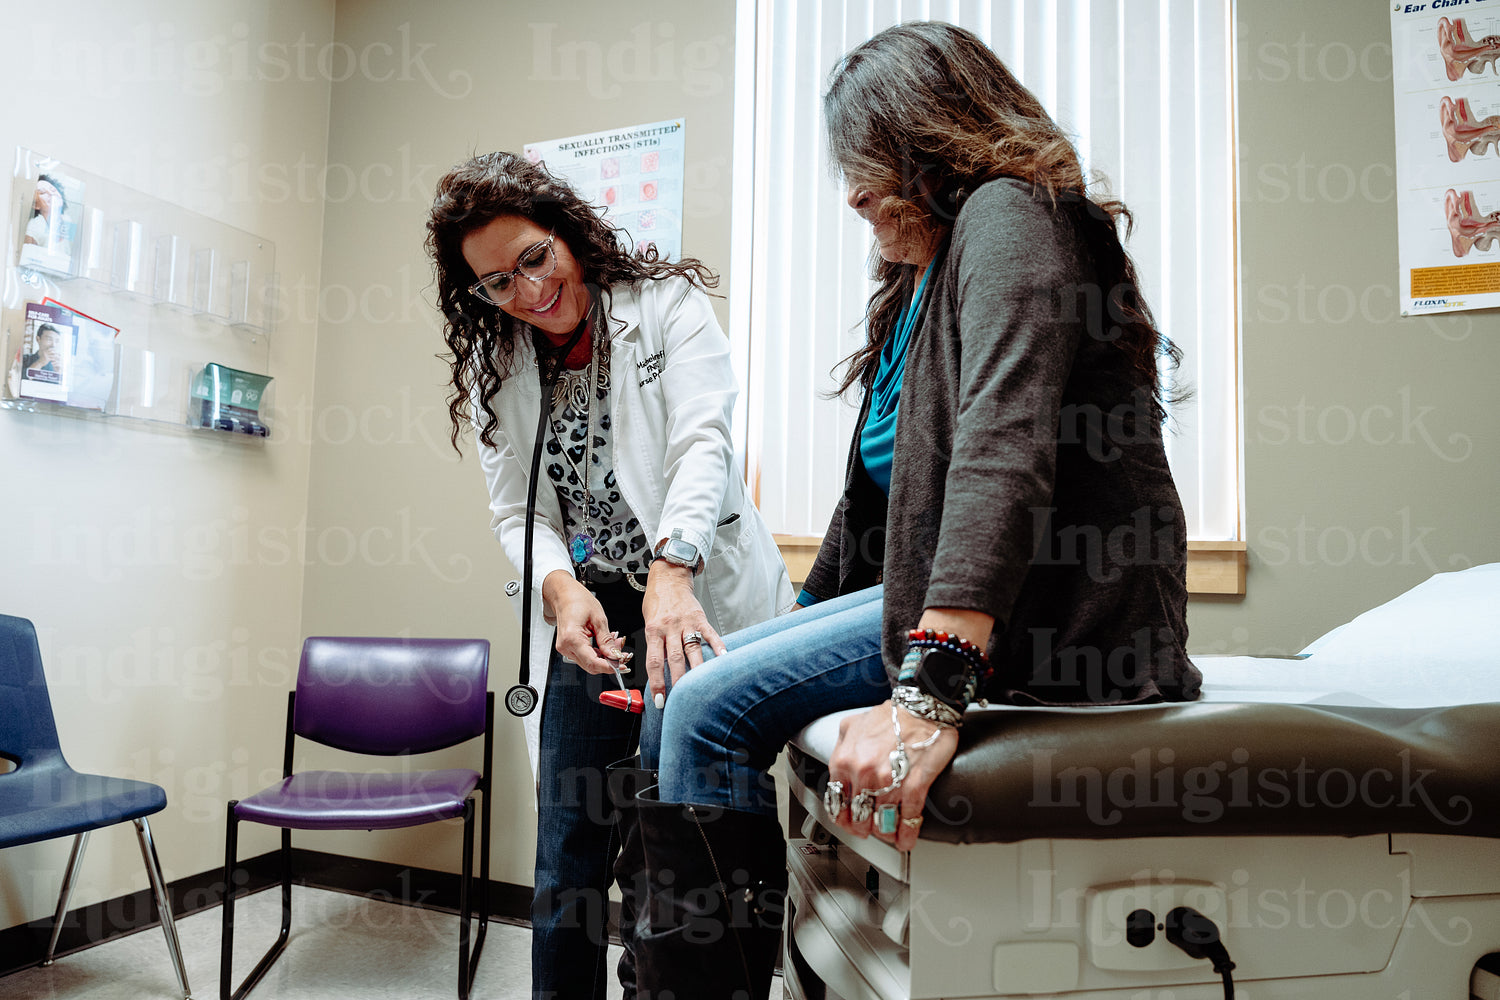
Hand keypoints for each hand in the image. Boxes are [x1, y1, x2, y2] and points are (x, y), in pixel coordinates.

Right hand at [541, 570, 621, 674]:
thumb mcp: (598, 618)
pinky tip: (605, 646)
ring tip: (615, 646)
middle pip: (591, 665)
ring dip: (604, 658)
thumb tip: (615, 656)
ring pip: (589, 662)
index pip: (593, 662)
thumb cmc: (578, 601)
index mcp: (572, 638)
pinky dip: (597, 653)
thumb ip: (606, 640)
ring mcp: (565, 648)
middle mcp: (566, 646)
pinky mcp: (568, 647)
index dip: (609, 666)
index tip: (622, 666)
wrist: (564, 595)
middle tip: (623, 655)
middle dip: (609, 663)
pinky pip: (585, 656)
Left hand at [642, 560, 725, 702]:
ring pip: (692, 650)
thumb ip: (655, 646)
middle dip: (677, 682)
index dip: (657, 683)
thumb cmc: (656, 604)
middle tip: (680, 700)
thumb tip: (660, 674)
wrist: (668, 579)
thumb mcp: (648, 624)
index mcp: (653, 631)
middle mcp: (669, 628)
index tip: (660, 700)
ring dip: (696, 670)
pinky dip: (717, 646)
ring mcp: (685, 623)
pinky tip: (723, 658)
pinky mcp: (699, 618)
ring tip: (701, 687)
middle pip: (674, 659)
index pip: (654, 662)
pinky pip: (709, 634)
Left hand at [827, 701, 957, 850]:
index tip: (849, 822)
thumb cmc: (893, 716)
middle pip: (859, 817)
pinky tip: (906, 839)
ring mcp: (889, 782)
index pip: (837, 802)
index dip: (844, 817)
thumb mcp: (852, 725)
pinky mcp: (914, 785)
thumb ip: (840, 747)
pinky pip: (908, 819)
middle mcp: (863, 773)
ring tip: (889, 834)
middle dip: (864, 828)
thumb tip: (839, 765)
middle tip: (870, 829)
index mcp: (845, 761)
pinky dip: (907, 834)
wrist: (924, 707)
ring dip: (885, 832)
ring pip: (882, 822)